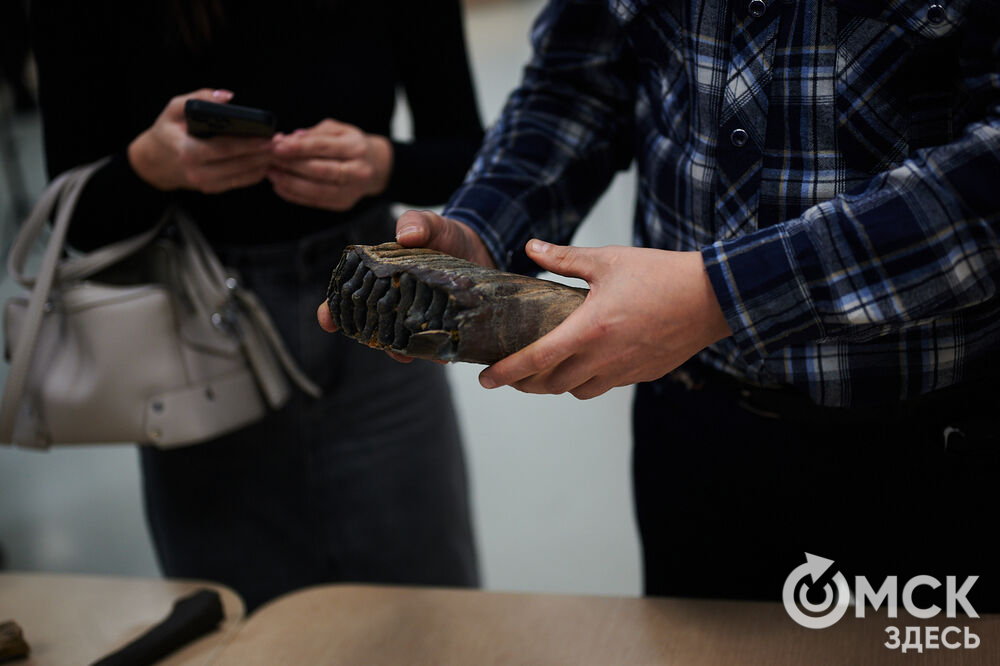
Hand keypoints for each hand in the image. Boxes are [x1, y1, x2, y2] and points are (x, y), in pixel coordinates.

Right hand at [127, 89, 273, 192]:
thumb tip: (228, 97)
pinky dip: (255, 173)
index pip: (225, 148)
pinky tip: (267, 161)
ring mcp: (206, 183)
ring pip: (242, 176)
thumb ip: (200, 98)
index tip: (269, 137)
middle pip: (239, 164)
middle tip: (281, 143)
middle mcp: (198, 172)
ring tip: (278, 151)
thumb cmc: (166, 132)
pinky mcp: (213, 188)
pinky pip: (239, 182)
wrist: (153, 162)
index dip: (249, 144)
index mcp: (188, 152)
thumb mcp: (173, 109)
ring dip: (263, 164)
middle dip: (262, 154)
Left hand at [268, 119, 391, 210]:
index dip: (299, 147)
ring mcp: (353, 190)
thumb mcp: (337, 130)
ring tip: (271, 173)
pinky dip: (294, 195)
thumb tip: (287, 139)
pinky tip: (279, 186)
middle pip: (320, 170)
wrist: (375, 166)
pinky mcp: (344, 204)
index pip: (324, 147)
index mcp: (357, 147)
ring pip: (317, 190)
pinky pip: (315, 201)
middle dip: (291, 165)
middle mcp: (359, 171)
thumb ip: (313, 134)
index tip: (277, 145)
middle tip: (270, 159)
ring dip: (290, 182)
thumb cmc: (350, 143)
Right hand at [317, 209, 494, 363]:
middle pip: (373, 324)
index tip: (326, 320)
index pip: (350, 293)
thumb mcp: (431, 224)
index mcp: (382, 275)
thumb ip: (418, 224)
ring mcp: (417, 315)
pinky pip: (433, 342)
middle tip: (378, 344)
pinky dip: (434, 351)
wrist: (481, 248)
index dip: (335, 308)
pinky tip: (440, 354)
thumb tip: (406, 235)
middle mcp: (396, 300)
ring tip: (406, 355)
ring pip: (401, 339)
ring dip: (402, 349)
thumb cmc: (446, 235)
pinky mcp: (442, 325)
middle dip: (369, 338)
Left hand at [477, 240, 732, 399]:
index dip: (506, 373)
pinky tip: (585, 364)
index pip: (536, 360)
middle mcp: (604, 357)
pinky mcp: (643, 374)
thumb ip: (564, 259)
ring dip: (557, 384)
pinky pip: (605, 386)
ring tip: (545, 371)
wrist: (713, 296)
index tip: (485, 379)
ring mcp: (625, 370)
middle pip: (552, 384)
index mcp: (590, 329)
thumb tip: (531, 248)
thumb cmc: (661, 274)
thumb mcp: (607, 260)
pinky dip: (586, 381)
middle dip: (525, 384)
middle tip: (511, 376)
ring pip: (578, 391)